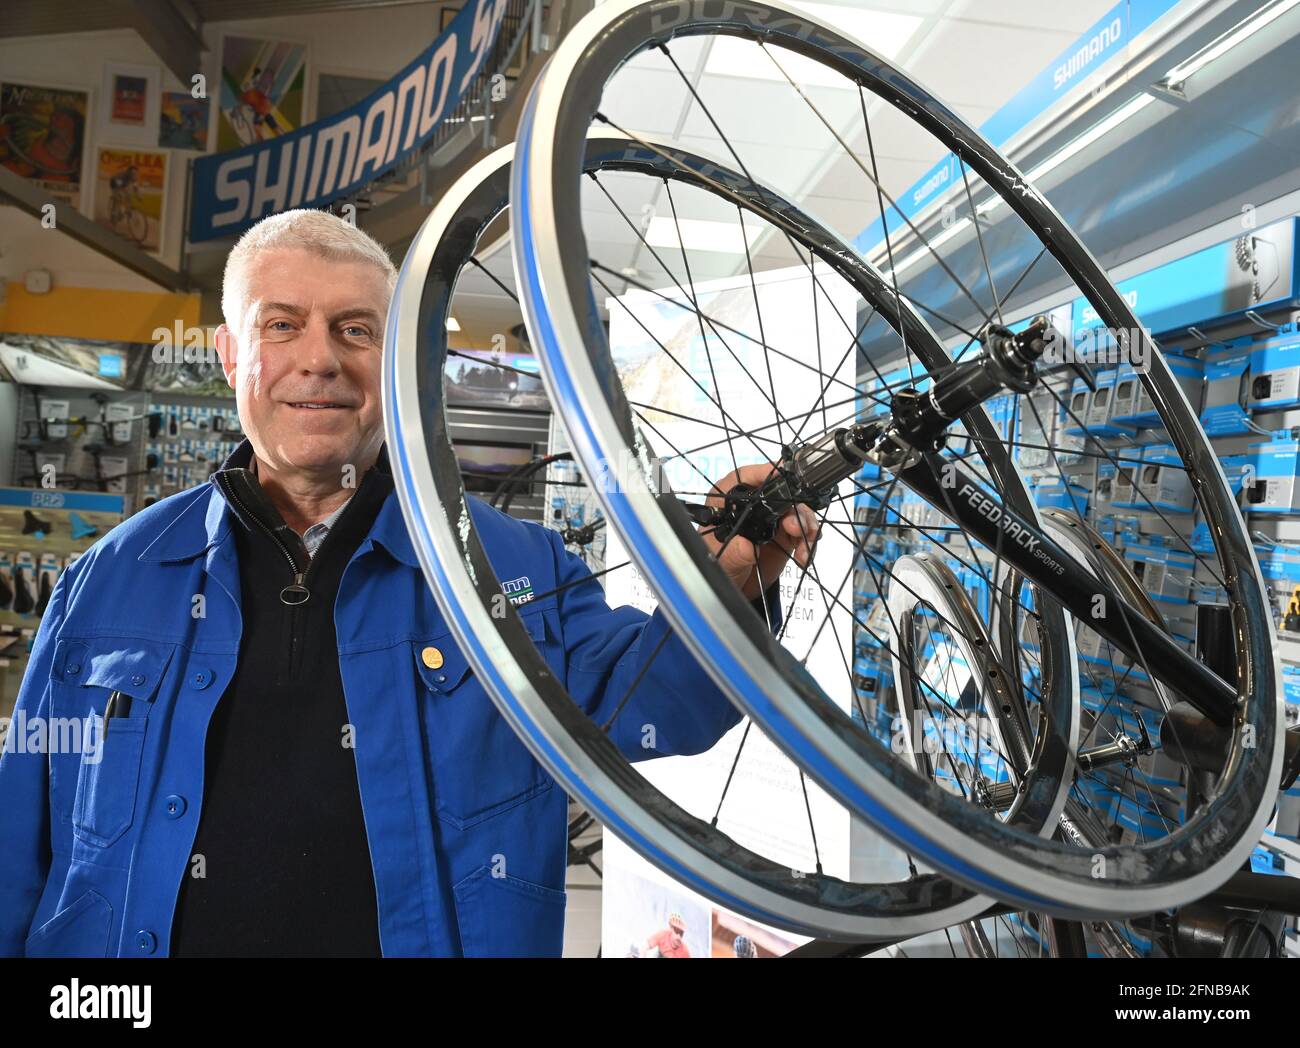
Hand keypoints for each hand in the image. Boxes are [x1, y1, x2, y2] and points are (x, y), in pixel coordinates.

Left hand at [697, 463, 820, 600]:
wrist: (733, 584)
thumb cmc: (718, 564)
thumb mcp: (719, 559)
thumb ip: (732, 553)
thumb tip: (746, 547)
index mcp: (730, 500)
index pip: (744, 478)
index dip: (762, 472)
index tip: (778, 472)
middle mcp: (754, 505)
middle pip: (781, 493)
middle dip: (793, 508)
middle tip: (795, 528)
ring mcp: (773, 519)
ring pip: (798, 510)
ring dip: (806, 525)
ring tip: (803, 546)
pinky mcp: (787, 535)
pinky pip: (805, 532)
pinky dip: (809, 542)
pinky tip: (804, 556)